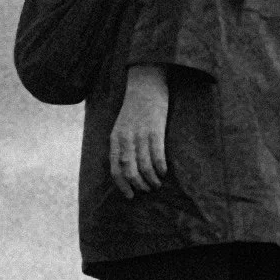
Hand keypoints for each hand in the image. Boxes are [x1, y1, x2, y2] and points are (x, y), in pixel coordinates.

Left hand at [108, 65, 169, 199]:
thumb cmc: (135, 107)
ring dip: (151, 180)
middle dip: (138, 185)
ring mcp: (140, 134)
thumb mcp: (121, 126)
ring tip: (157, 184)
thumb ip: (121, 145)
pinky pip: (157, 155)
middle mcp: (126, 138)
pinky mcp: (155, 130)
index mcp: (115, 138)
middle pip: (130, 170)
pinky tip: (164, 172)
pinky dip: (160, 167)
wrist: (145, 84)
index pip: (115, 168)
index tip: (130, 195)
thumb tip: (127, 168)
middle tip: (146, 190)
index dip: (122, 185)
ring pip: (144, 166)